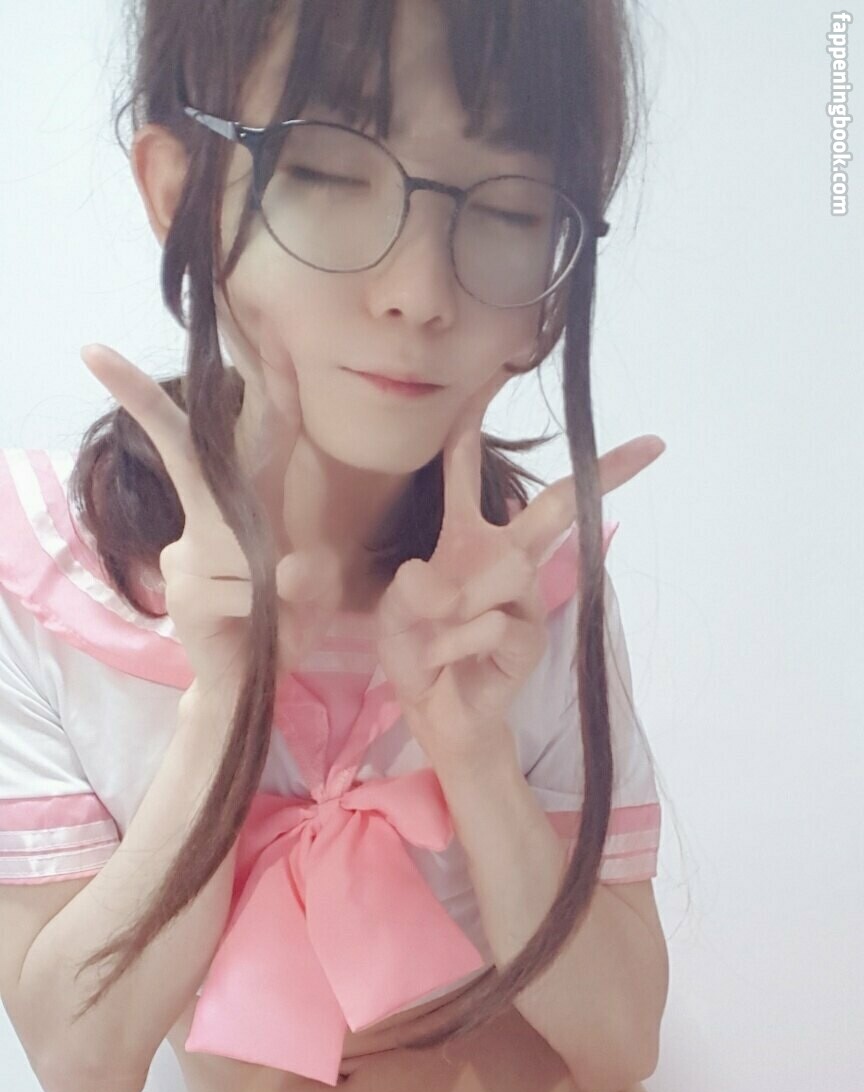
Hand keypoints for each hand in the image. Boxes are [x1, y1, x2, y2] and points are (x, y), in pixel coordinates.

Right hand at [79, 339, 343, 698]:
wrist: (248, 689)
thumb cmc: (279, 625)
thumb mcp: (314, 591)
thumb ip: (314, 572)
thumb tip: (291, 568)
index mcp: (227, 509)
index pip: (209, 446)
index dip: (195, 398)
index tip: (137, 353)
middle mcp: (197, 525)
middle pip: (186, 458)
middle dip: (144, 401)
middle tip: (95, 351)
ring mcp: (183, 558)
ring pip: (249, 548)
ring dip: (284, 584)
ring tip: (283, 612)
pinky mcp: (183, 593)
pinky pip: (246, 588)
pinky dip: (273, 609)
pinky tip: (263, 628)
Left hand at [375, 365, 664, 767]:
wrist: (438, 714)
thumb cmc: (419, 651)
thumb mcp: (395, 611)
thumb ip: (410, 590)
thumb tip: (436, 576)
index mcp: (464, 539)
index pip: (468, 468)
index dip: (473, 421)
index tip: (497, 371)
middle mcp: (504, 560)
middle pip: (556, 506)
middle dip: (604, 473)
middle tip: (652, 446)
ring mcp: (523, 600)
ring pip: (506, 572)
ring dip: (456, 605)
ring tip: (431, 632)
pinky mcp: (527, 641)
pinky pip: (490, 625)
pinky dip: (453, 643)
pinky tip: (441, 661)